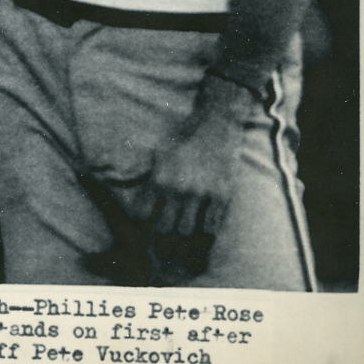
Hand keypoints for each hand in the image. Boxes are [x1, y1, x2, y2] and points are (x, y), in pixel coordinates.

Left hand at [122, 74, 251, 241]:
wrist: (217, 121)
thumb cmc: (184, 134)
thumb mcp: (159, 151)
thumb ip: (151, 176)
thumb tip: (140, 198)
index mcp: (159, 176)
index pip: (142, 214)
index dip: (141, 223)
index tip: (143, 226)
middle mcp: (178, 188)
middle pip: (163, 229)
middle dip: (160, 237)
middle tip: (161, 241)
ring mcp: (202, 194)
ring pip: (186, 232)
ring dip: (182, 237)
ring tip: (180, 241)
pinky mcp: (222, 196)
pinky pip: (211, 227)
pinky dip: (204, 234)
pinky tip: (200, 233)